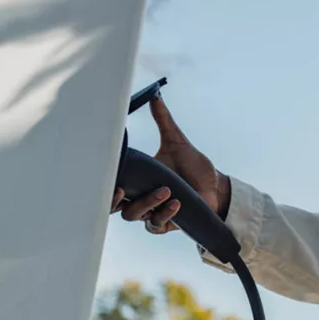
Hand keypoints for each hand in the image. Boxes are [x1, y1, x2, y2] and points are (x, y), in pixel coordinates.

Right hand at [109, 96, 231, 233]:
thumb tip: (156, 96)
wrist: (216, 186)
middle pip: (114, 206)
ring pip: (134, 215)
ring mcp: (151, 211)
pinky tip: (176, 202)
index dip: (103, 183)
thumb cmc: (193, 166)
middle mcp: (139, 197)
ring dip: (147, 203)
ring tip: (166, 190)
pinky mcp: (166, 222)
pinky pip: (157, 223)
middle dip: (113, 201)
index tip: (104, 173)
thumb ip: (164, 121)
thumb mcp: (177, 142)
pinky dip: (165, 214)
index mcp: (137, 178)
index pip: (112, 183)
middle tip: (122, 191)